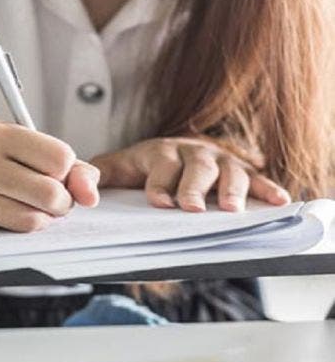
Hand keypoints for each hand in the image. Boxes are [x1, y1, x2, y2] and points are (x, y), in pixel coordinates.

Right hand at [0, 120, 99, 231]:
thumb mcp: (6, 139)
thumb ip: (52, 159)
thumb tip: (90, 189)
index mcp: (0, 135)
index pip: (59, 158)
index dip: (67, 171)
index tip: (57, 172)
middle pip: (50, 193)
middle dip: (61, 202)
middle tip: (51, 198)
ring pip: (32, 219)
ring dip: (42, 218)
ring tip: (31, 206)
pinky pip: (8, 230)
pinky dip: (19, 226)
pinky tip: (9, 213)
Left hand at [90, 137, 290, 211]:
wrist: (159, 157)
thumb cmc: (136, 169)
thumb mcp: (113, 170)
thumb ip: (96, 178)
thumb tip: (83, 190)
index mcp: (158, 152)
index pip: (161, 165)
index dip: (161, 184)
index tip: (160, 203)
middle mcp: (191, 152)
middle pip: (197, 167)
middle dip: (194, 188)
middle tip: (193, 208)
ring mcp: (218, 159)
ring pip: (228, 171)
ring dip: (232, 189)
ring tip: (231, 209)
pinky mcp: (238, 170)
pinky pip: (256, 178)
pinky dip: (267, 188)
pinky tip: (278, 201)